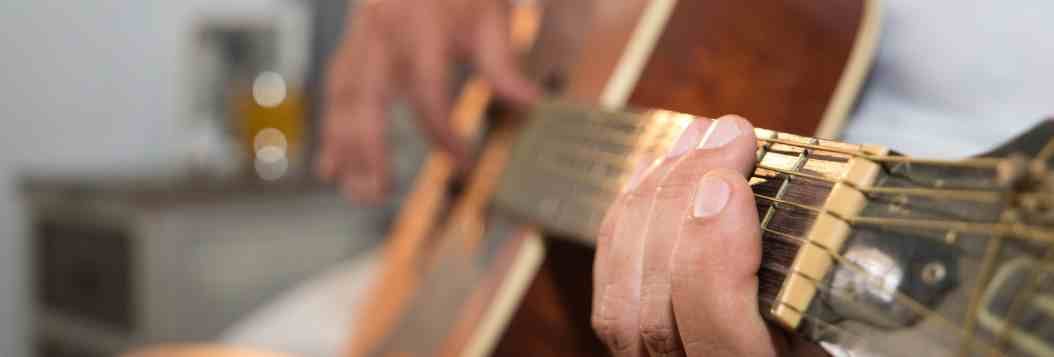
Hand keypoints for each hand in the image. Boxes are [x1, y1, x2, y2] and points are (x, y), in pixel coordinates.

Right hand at [320, 0, 539, 201]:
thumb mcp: (490, 13)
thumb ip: (502, 63)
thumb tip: (530, 106)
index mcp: (421, 27)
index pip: (429, 93)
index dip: (445, 134)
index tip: (465, 164)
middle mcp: (383, 32)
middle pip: (368, 99)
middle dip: (369, 149)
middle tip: (377, 194)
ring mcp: (362, 35)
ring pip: (343, 96)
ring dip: (343, 144)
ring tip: (351, 188)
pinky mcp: (354, 40)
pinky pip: (337, 86)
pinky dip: (332, 124)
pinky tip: (332, 159)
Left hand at [591, 116, 826, 356]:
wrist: (775, 353)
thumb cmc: (836, 339)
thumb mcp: (846, 325)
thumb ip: (832, 287)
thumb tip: (835, 199)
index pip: (721, 340)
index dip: (712, 260)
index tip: (729, 184)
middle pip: (657, 312)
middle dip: (681, 204)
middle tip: (723, 136)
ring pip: (621, 296)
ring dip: (654, 198)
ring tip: (699, 138)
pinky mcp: (628, 344)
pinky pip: (608, 284)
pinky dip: (629, 216)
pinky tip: (659, 168)